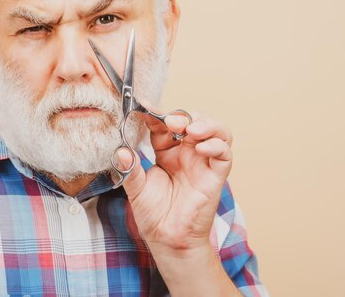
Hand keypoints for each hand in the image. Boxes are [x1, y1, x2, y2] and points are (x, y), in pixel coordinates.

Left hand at [118, 110, 233, 252]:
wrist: (167, 239)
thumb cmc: (154, 214)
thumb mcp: (136, 187)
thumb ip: (130, 168)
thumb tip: (120, 150)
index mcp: (167, 151)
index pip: (165, 124)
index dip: (155, 113)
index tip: (142, 106)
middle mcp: (187, 153)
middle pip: (193, 120)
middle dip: (183, 115)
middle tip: (170, 120)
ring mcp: (203, 162)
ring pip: (216, 130)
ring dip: (206, 123)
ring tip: (190, 129)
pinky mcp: (216, 174)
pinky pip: (224, 153)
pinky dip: (215, 145)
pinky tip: (199, 148)